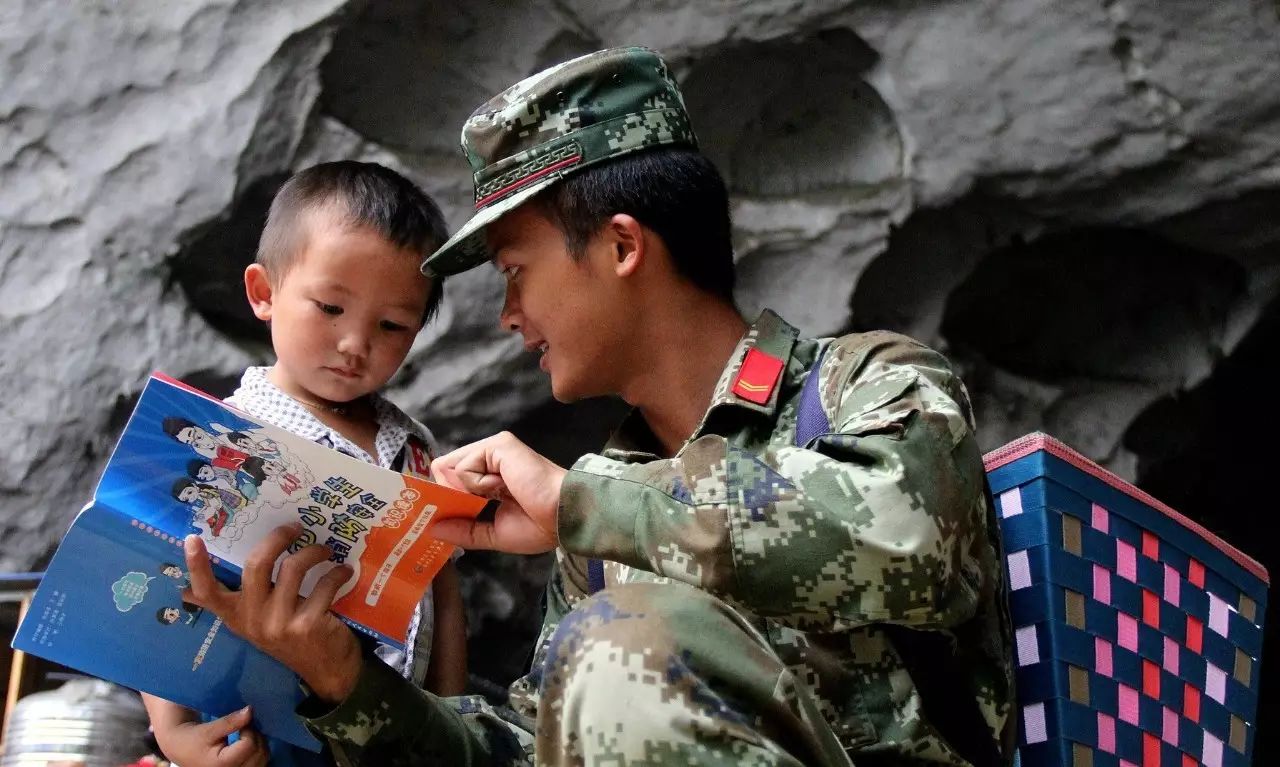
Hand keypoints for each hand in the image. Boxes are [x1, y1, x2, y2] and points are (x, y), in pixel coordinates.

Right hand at [151, 705, 269, 766]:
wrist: (183, 749)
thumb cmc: (193, 738)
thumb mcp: (208, 729)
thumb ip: (230, 721)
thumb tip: (250, 710)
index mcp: (222, 765)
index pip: (249, 745)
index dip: (248, 729)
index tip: (239, 721)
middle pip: (260, 753)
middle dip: (256, 735)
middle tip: (244, 726)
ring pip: (264, 758)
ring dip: (260, 742)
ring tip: (245, 734)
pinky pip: (261, 762)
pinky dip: (259, 750)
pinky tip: (250, 743)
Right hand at [183, 525, 361, 702]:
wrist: (328, 673)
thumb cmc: (291, 638)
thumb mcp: (257, 623)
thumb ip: (236, 603)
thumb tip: (186, 591)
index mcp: (236, 616)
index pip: (208, 593)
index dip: (197, 566)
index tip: (192, 538)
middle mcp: (253, 620)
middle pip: (256, 565)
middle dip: (278, 538)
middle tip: (295, 527)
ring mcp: (279, 624)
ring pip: (293, 568)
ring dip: (314, 552)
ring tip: (325, 550)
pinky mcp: (307, 626)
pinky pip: (324, 585)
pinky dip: (337, 574)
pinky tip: (344, 572)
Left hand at [429, 431, 565, 553]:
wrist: (563, 516)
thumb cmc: (538, 526)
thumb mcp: (492, 533)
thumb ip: (463, 530)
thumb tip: (432, 529)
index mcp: (491, 479)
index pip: (453, 481)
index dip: (444, 499)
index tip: (440, 518)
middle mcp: (490, 460)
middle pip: (446, 472)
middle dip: (447, 496)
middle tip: (464, 510)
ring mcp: (493, 450)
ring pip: (451, 469)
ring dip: (467, 492)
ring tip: (495, 498)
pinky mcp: (498, 445)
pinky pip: (465, 466)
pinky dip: (477, 485)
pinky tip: (502, 488)